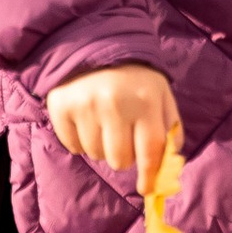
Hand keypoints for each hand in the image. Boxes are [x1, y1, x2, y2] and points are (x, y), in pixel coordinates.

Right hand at [47, 63, 178, 185]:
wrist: (94, 43)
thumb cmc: (134, 78)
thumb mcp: (160, 95)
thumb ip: (169, 130)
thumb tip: (167, 168)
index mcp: (146, 100)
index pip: (150, 151)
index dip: (149, 176)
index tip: (145, 188)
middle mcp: (115, 103)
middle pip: (120, 160)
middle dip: (123, 155)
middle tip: (121, 135)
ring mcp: (86, 105)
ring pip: (96, 155)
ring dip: (101, 145)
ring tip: (103, 121)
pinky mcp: (62, 107)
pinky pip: (73, 146)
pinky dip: (80, 139)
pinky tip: (85, 119)